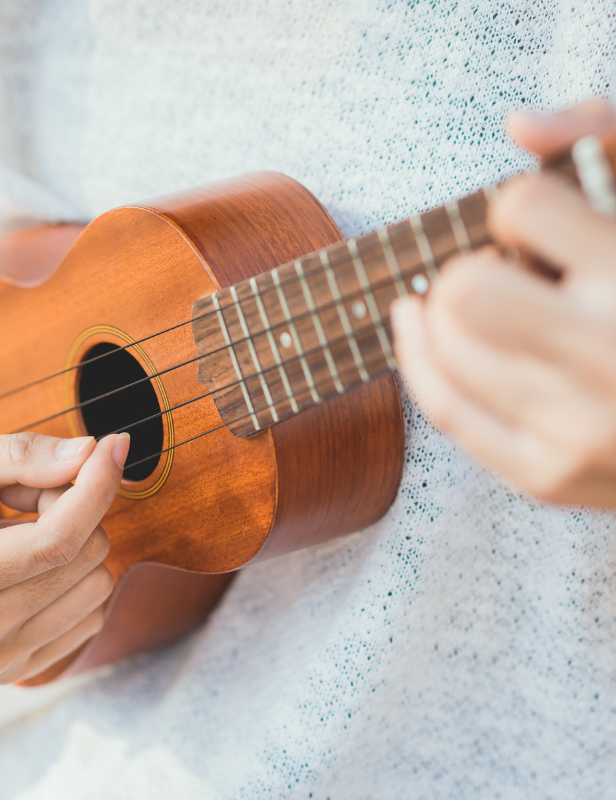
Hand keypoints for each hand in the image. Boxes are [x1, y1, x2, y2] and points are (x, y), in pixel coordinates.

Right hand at [0, 430, 129, 683]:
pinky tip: (27, 563)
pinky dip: (72, 576)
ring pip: (97, 583)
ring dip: (71, 543)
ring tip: (16, 530)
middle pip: (84, 556)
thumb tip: (92, 454)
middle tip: (20, 496)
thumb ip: (22, 455)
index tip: (114, 447)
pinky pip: (90, 614)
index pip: (58, 540)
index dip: (97, 486)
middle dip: (70, 508)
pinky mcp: (14, 667)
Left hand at [393, 100, 615, 508]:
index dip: (518, 205)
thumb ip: (605, 134)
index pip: (522, 207)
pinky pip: (444, 408)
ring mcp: (579, 429)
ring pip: (444, 347)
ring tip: (475, 302)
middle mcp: (614, 356)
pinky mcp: (548, 477)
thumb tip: (518, 124)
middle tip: (497, 270)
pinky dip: (418, 358)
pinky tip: (415, 323)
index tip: (537, 222)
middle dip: (468, 267)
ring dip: (442, 310)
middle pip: (465, 290)